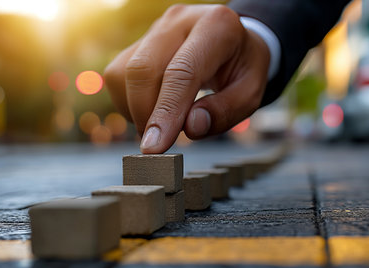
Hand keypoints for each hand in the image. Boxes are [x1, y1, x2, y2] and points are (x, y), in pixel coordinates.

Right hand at [104, 4, 269, 152]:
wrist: (233, 44)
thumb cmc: (242, 70)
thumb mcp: (250, 95)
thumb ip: (225, 112)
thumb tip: (190, 128)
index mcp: (216, 26)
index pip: (182, 72)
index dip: (166, 111)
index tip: (154, 147)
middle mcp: (180, 20)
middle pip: (144, 69)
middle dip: (145, 114)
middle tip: (158, 144)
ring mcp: (156, 29)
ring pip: (124, 73)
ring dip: (135, 109)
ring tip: (163, 122)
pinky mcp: (139, 42)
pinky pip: (118, 76)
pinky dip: (129, 102)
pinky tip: (153, 108)